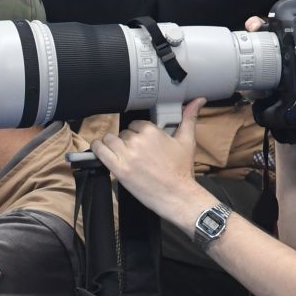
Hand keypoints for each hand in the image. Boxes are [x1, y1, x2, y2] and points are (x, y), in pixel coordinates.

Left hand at [91, 98, 214, 225]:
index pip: (135, 124)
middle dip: (127, 141)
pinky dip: (97, 148)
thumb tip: (198, 100)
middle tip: (136, 154)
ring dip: (113, 144)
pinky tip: (99, 148)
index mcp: (152, 131)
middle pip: (123, 133)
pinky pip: (100, 151)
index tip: (142, 143)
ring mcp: (126, 155)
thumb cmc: (182, 170)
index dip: (137, 133)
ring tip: (119, 152)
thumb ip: (189, 118)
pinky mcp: (119, 169)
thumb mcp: (187, 141)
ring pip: (110, 139)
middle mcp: (137, 141)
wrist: (177, 195)